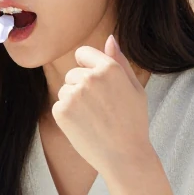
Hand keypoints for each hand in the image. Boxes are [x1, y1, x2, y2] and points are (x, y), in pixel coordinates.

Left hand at [51, 35, 151, 174]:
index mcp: (109, 68)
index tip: (97, 86)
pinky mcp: (61, 111)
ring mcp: (74, 94)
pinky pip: (59, 105)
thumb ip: (120, 61)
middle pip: (73, 74)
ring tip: (94, 119)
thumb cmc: (133, 123)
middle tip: (101, 110)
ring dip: (74, 102)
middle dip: (82, 88)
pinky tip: (84, 127)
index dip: (88, 67)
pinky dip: (67, 116)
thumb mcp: (135, 88)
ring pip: (65, 90)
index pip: (82, 53)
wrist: (126, 157)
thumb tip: (110, 38)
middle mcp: (90, 77)